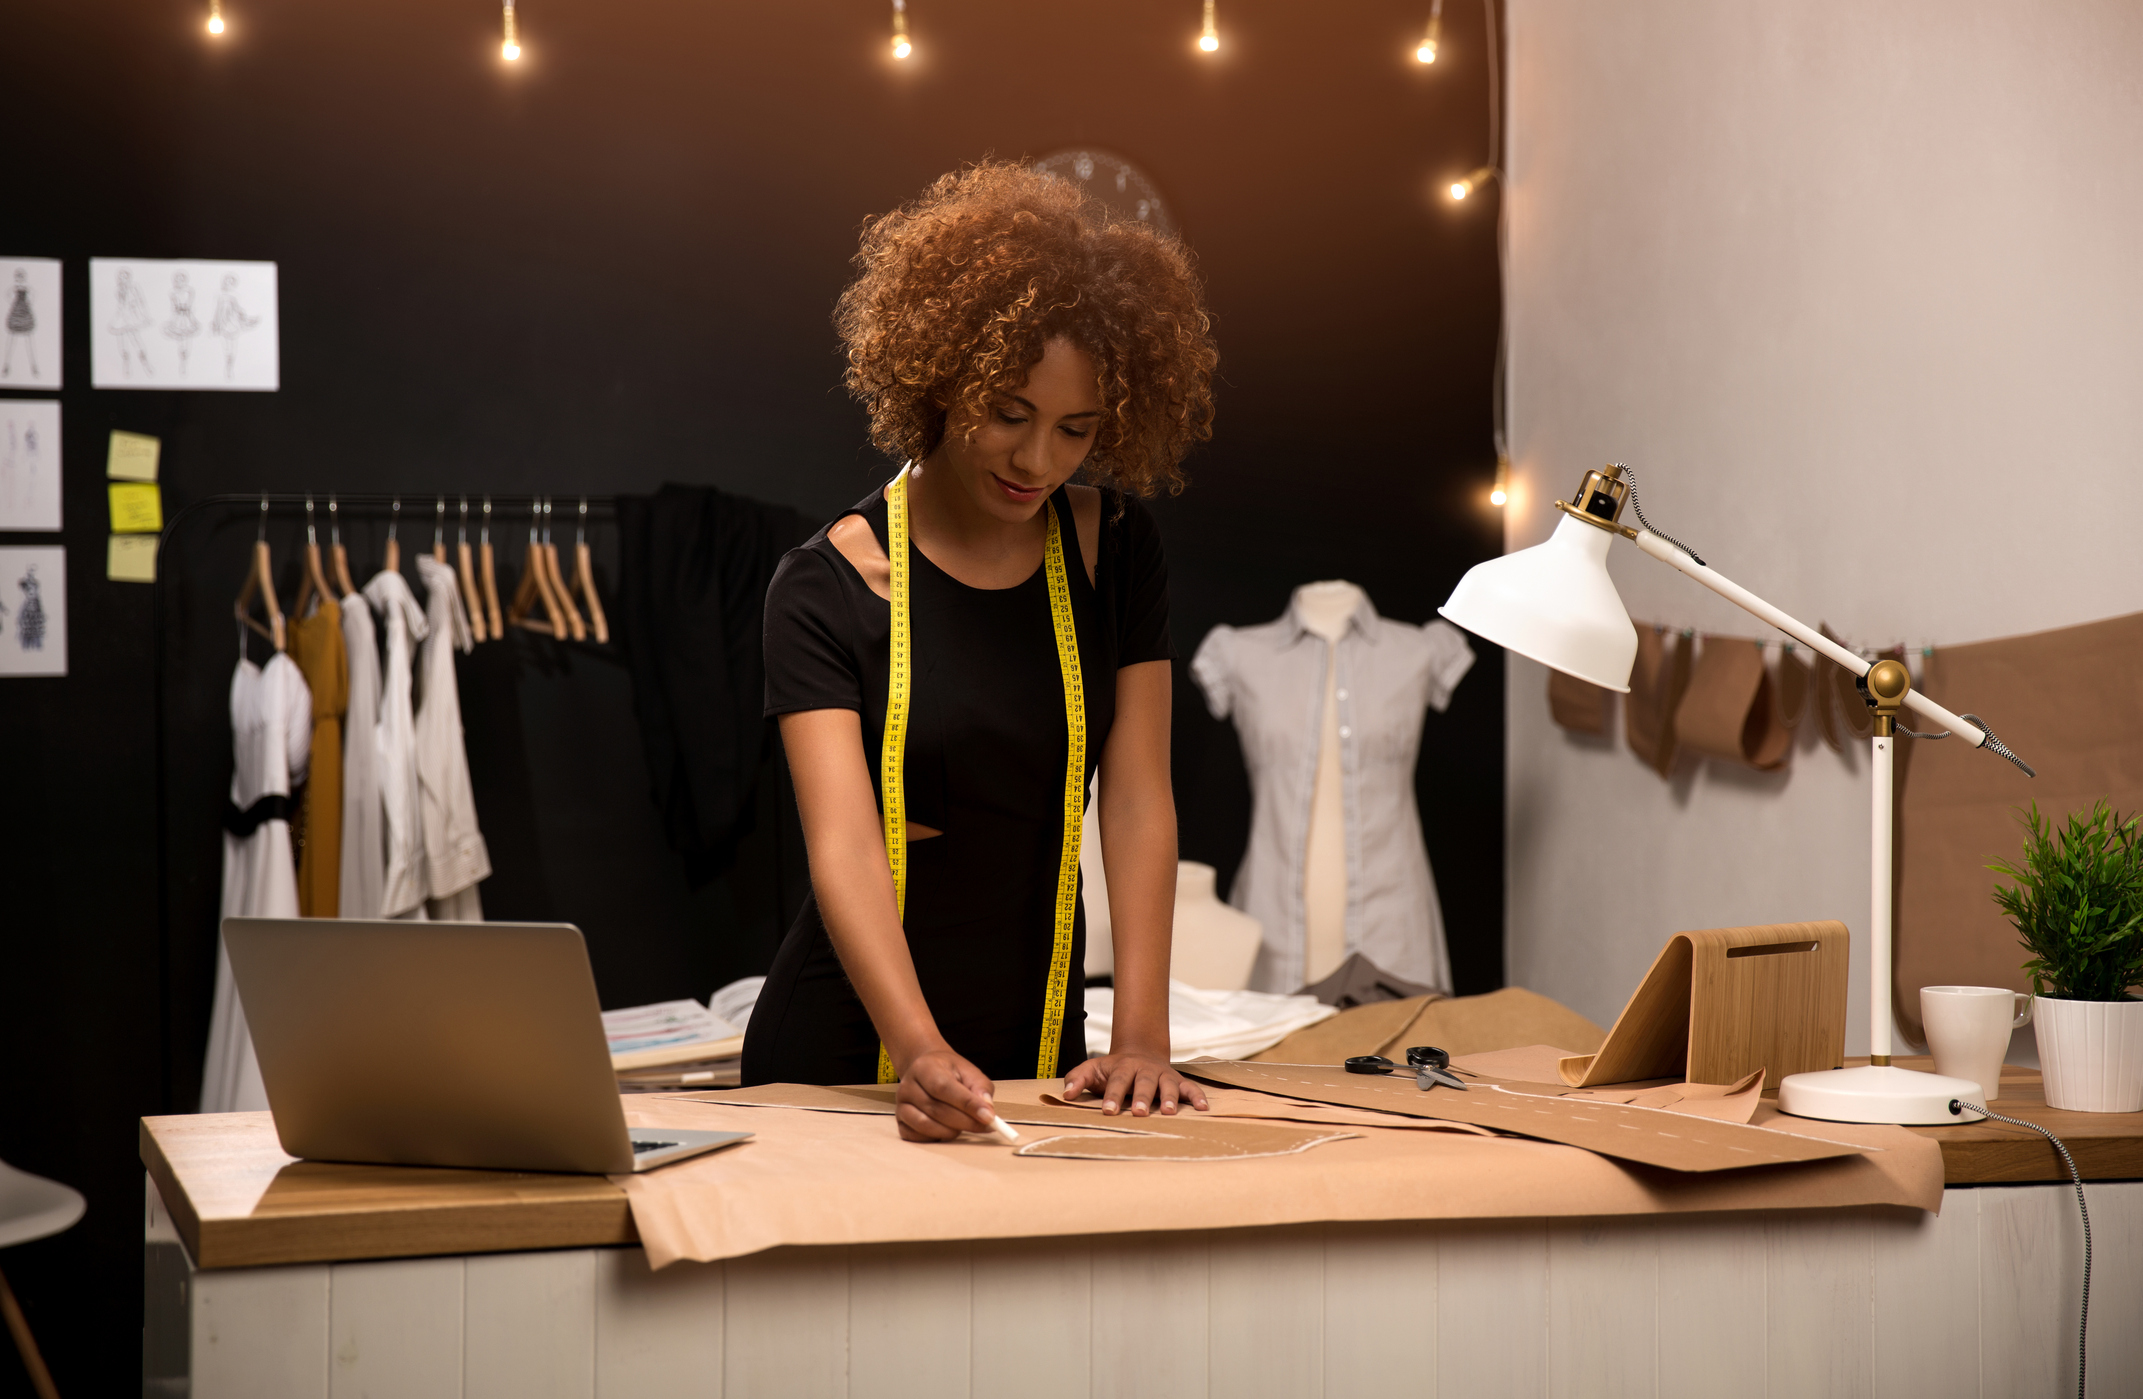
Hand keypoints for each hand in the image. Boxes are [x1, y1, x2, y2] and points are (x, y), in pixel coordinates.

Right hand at [895, 1047, 1000, 1141]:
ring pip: (926, 1125)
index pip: (944, 1087)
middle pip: (936, 1109)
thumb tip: (987, 1110)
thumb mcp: (968, 1071)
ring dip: (951, 1131)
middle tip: (985, 1125)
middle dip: (965, 1121)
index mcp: (924, 1067)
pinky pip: (917, 1137)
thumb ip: (980, 1087)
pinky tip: (947, 1129)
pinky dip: (936, 1137)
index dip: (967, 1104)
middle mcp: (907, 1086)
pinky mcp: (900, 1121)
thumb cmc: (949, 1072)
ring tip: (964, 1125)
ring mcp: (901, 1105)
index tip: (988, 1117)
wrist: (926, 1070)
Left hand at [1061, 1051, 1209, 1116]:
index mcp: (1123, 1067)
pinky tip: (1204, 1108)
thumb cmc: (1112, 1069)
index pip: (1117, 1081)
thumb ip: (1078, 1078)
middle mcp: (1145, 1070)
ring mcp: (1162, 1074)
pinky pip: (1190, 1088)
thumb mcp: (1092, 1069)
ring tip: (1168, 1112)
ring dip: (1168, 1098)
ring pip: (1167, 1084)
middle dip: (1142, 1097)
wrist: (1139, 1051)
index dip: (1112, 1096)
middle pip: (1143, 1082)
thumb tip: (1066, 1093)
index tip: (1108, 1111)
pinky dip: (1197, 1096)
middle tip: (1139, 1113)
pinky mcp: (1177, 1081)